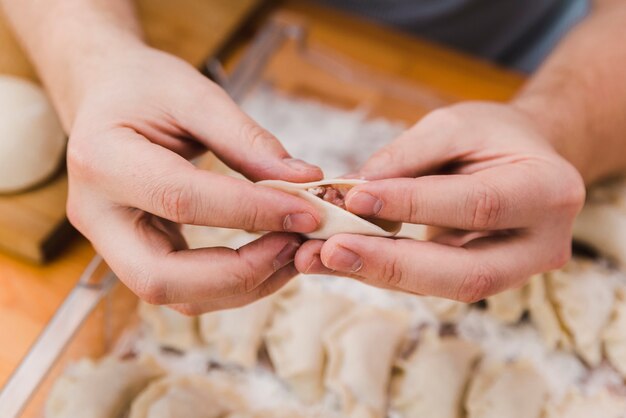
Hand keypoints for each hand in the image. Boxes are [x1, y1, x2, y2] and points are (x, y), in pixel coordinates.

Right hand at [66, 45, 322, 313]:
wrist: (107, 97)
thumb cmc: (146, 89)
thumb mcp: (196, 96)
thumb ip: (247, 140)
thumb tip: (305, 182)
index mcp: (102, 160)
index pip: (181, 199)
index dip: (250, 210)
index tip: (307, 210)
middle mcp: (96, 216)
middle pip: (160, 278)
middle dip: (240, 272)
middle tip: (295, 245)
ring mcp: (110, 244)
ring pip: (175, 296)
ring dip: (243, 285)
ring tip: (292, 250)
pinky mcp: (134, 256)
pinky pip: (184, 289)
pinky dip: (232, 283)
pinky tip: (269, 255)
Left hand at [295, 102, 584, 301]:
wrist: (524, 159)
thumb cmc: (491, 135)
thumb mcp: (454, 125)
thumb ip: (407, 157)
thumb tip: (351, 190)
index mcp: (548, 190)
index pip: (478, 205)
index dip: (413, 205)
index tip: (354, 198)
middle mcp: (543, 244)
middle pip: (467, 273)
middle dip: (392, 264)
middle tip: (329, 251)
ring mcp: (517, 272)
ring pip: (444, 288)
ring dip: (378, 275)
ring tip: (320, 257)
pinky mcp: (485, 281)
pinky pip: (431, 284)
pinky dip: (383, 272)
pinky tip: (340, 259)